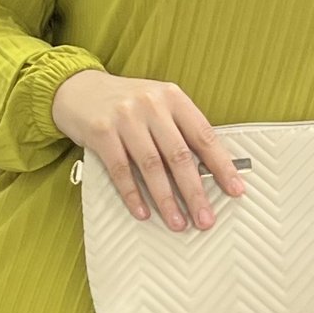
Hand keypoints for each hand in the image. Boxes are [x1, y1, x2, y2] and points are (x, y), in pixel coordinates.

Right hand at [51, 70, 246, 231]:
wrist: (79, 89)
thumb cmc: (126, 104)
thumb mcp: (158, 105)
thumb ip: (179, 130)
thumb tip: (208, 171)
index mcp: (173, 97)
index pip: (204, 135)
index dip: (221, 165)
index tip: (235, 190)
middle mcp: (151, 104)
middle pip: (179, 156)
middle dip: (195, 192)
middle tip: (205, 219)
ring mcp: (125, 117)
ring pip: (151, 166)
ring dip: (166, 199)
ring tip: (178, 223)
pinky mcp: (101, 132)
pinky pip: (121, 170)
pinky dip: (132, 195)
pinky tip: (143, 212)